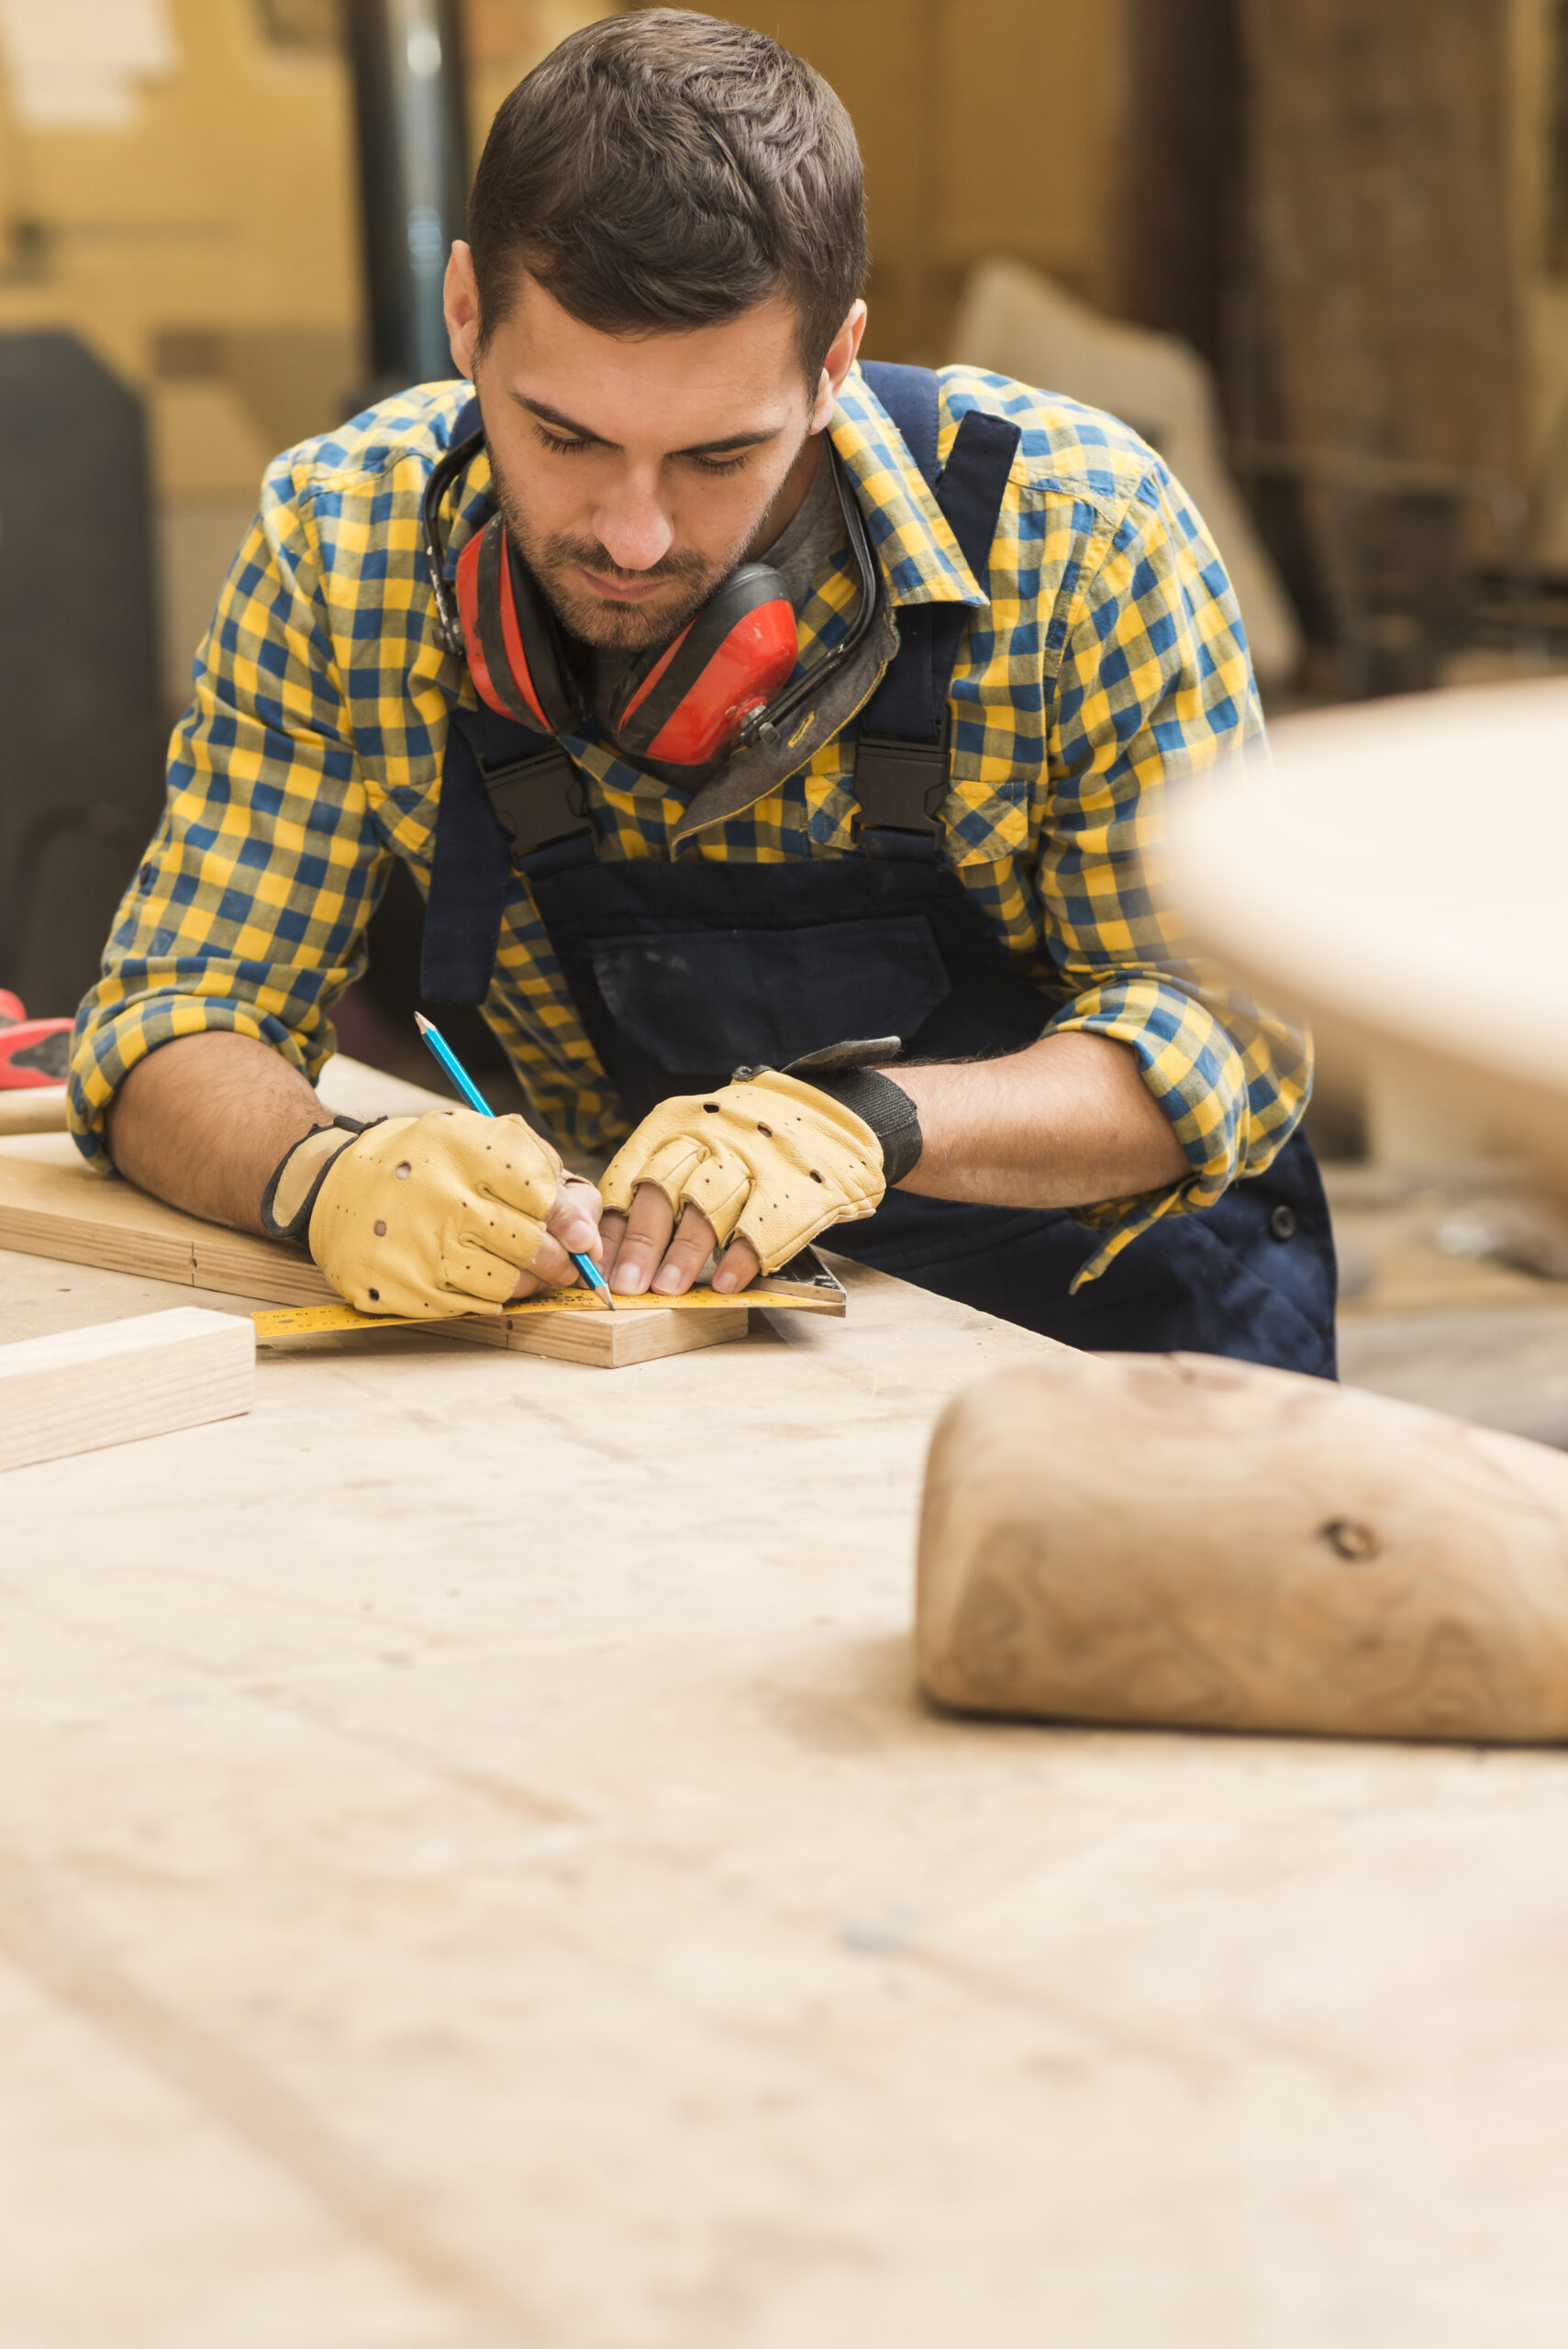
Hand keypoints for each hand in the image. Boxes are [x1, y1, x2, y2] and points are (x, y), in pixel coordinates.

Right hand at [262, 1108, 602, 1315]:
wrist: (336, 1185)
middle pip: (532, 1248)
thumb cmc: (426, 1163)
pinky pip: (471, 1307)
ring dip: (525, 1283)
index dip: (572, 1224)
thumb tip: (586, 1232)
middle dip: (558, 1262)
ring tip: (519, 1269)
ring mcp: (418, 1247)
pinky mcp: (401, 1287)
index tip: (582, 1239)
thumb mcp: (476, 1139)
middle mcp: (439, 1198)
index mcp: (464, 1150)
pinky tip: (477, 1277)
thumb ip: (538, 1170)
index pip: (543, 1197)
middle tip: (563, 1263)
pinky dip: (487, 1297)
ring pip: (507, 1285)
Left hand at [598, 1071, 884, 1297]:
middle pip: (663, 1191)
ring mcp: (752, 1159)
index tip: (597, 1269)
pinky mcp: (793, 1183)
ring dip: (685, 1253)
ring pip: (707, 1207)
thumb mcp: (698, 1140)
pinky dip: (741, 1255)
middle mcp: (709, 1137)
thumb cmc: (747, 1140)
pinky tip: (724, 1283)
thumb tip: (618, 1251)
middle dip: (642, 1242)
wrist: (827, 1110)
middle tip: (627, 1285)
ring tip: (668, 1290)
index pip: (628, 1179)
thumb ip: (661, 1181)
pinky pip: (760, 1223)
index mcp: (673, 1125)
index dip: (612, 1228)